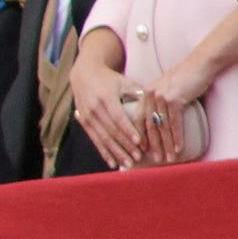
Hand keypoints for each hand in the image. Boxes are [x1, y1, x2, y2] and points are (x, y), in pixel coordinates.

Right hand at [68, 53, 146, 169]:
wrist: (84, 74)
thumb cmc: (109, 79)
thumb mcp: (123, 81)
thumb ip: (137, 94)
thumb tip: (154, 108)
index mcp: (106, 97)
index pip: (118, 117)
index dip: (129, 130)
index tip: (139, 142)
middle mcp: (95, 108)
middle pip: (112, 131)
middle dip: (125, 146)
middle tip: (138, 157)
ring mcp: (87, 116)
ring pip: (103, 139)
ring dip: (116, 153)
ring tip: (128, 164)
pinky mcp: (84, 122)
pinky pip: (95, 140)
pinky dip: (104, 153)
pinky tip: (113, 163)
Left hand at [141, 64, 210, 163]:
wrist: (200, 65)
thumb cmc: (185, 78)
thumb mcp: (166, 88)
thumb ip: (159, 101)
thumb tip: (159, 121)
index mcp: (146, 92)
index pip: (138, 117)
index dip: (139, 135)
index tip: (141, 150)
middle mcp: (150, 94)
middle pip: (149, 125)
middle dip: (153, 145)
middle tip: (156, 160)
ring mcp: (161, 96)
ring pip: (162, 126)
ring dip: (166, 145)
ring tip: (169, 158)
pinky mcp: (174, 99)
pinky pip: (174, 123)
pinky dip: (176, 137)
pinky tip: (178, 148)